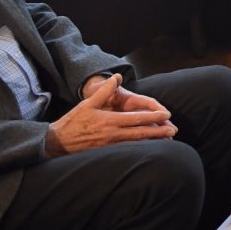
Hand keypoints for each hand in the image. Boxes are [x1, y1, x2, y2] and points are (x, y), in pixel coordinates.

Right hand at [45, 74, 174, 156]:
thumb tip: (116, 77)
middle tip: (173, 130)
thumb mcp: (87, 104)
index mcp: (110, 122)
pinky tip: (149, 148)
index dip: (153, 117)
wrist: (56, 143)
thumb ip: (104, 91)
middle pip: (140, 133)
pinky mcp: (108, 152)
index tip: (166, 114)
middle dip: (158, 131)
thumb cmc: (72, 122)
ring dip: (152, 141)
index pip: (136, 119)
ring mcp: (111, 145)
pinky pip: (128, 150)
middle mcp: (113, 135)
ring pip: (136, 143)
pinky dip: (140, 148)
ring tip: (167, 140)